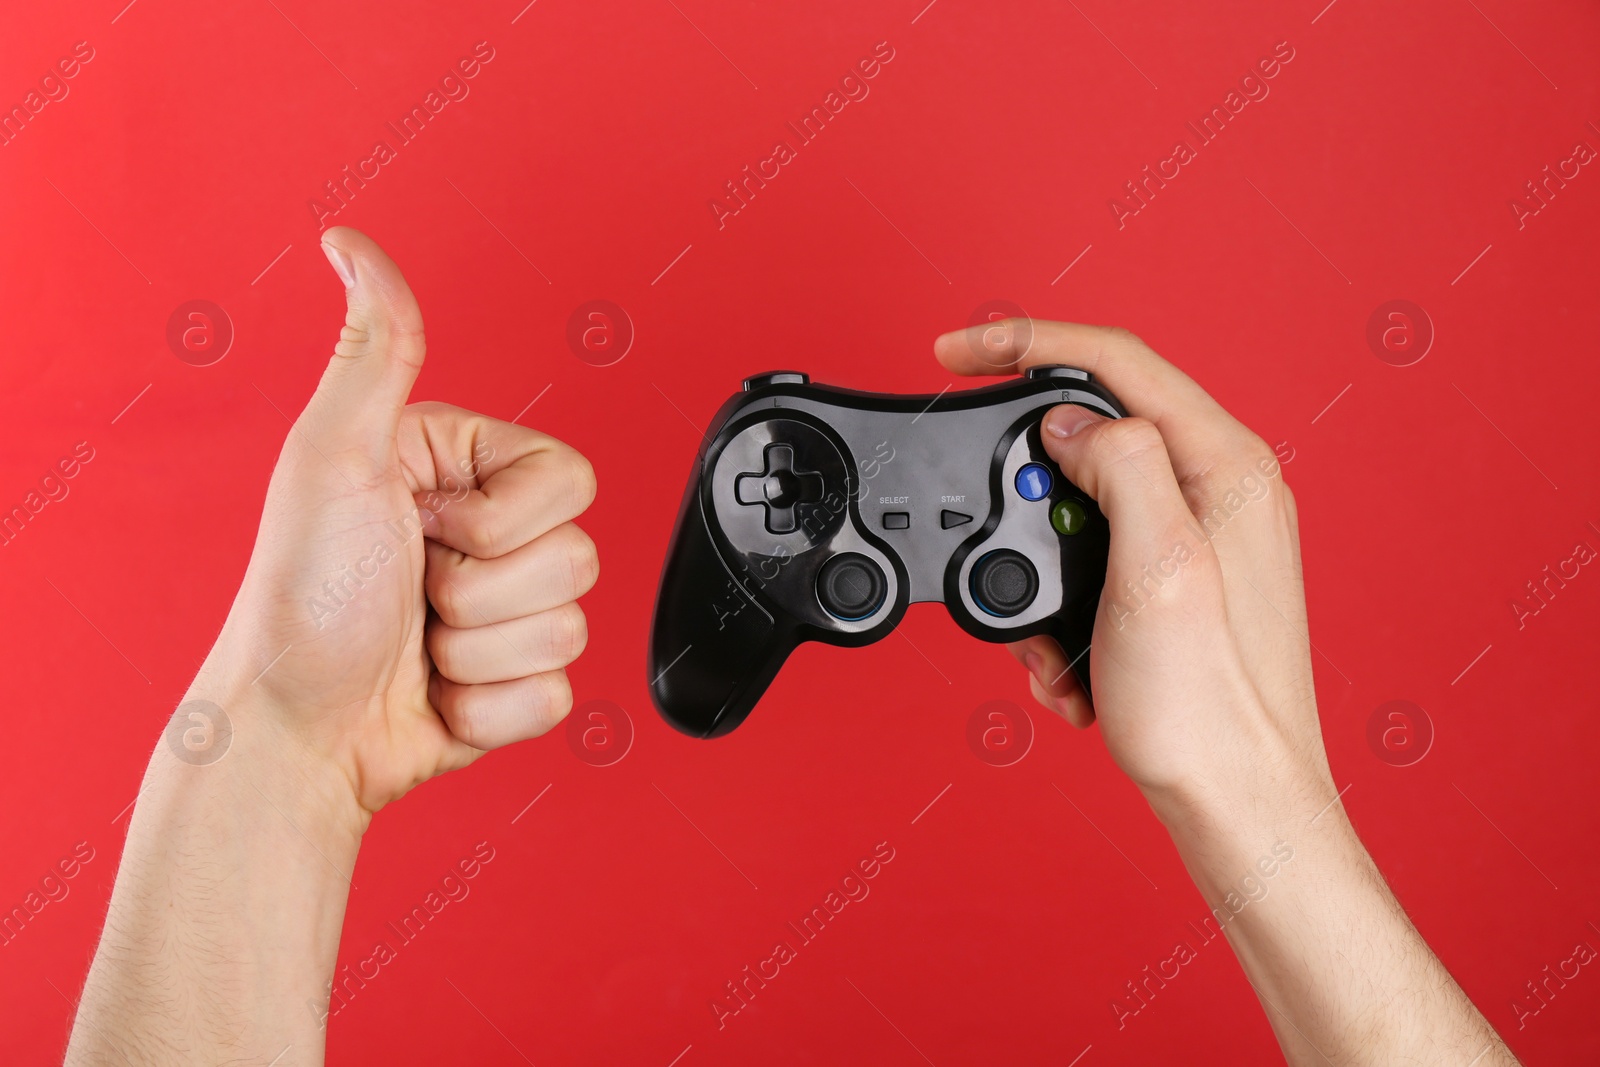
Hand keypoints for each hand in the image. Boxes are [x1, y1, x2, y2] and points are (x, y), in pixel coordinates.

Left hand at [194, 227, 597, 817]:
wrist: (298, 734)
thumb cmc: (302, 600)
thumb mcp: (333, 458)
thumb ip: (376, 350)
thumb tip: (349, 241)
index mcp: (464, 471)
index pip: (569, 480)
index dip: (500, 519)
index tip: (422, 524)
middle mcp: (491, 536)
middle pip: (579, 556)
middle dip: (483, 592)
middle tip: (413, 591)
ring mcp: (507, 612)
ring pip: (571, 627)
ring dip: (479, 652)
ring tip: (417, 644)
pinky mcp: (516, 683)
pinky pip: (557, 695)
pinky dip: (487, 706)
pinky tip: (435, 691)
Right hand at [936, 322, 1516, 1064]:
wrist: (1234, 803)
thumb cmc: (1209, 706)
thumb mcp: (1155, 568)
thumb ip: (1117, 466)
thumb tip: (1069, 420)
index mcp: (1226, 467)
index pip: (1115, 359)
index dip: (1022, 341)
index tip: (952, 353)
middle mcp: (1218, 490)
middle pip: (1094, 429)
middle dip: (1025, 486)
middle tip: (990, 530)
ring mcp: (1197, 538)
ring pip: (1083, 504)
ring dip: (1038, 563)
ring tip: (1042, 635)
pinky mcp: (1172, 583)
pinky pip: (1092, 561)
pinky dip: (1060, 607)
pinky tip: (1069, 662)